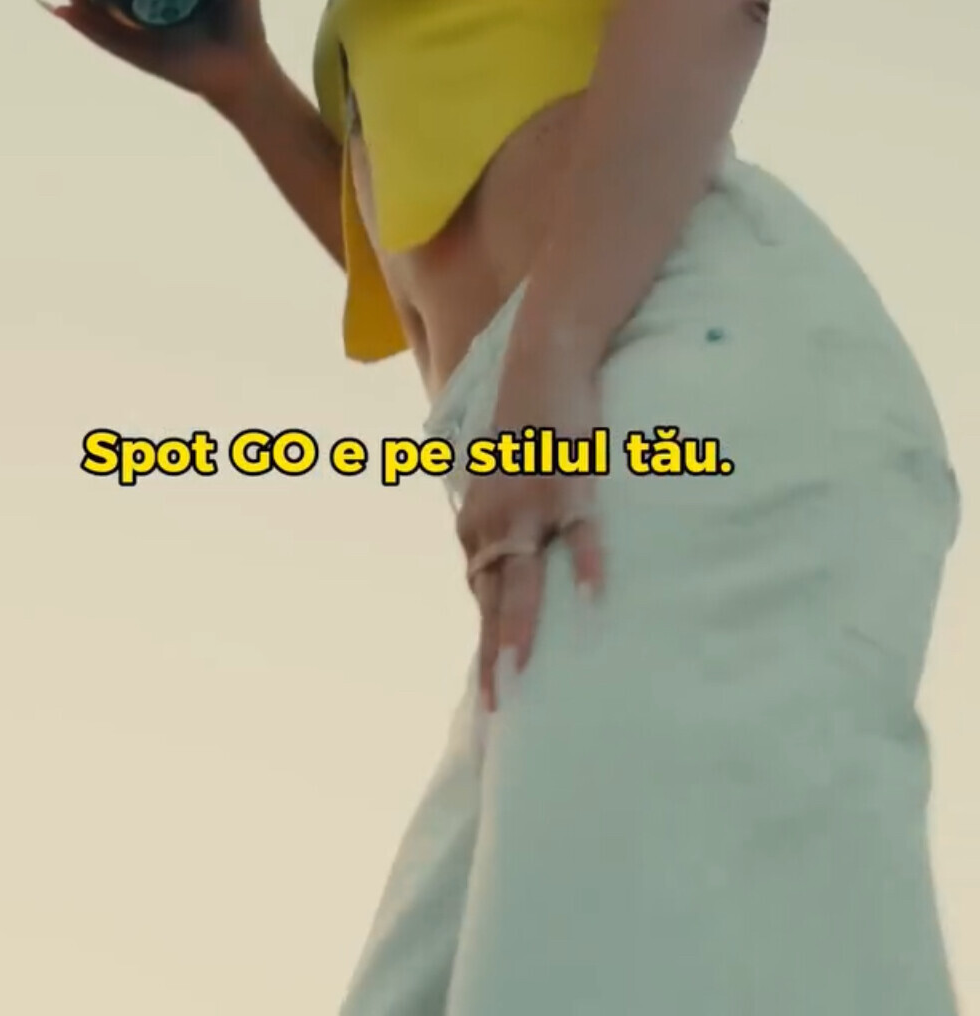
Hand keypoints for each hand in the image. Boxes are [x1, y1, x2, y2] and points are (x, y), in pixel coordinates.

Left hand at [456, 358, 603, 711]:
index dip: (486, 640)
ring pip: (524, 578)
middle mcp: (496, 519)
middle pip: (492, 598)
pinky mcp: (571, 486)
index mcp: (477, 520)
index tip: (493, 688)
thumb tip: (504, 567)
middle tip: (497, 706)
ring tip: (522, 673)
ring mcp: (532, 505)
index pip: (479, 592)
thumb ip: (502, 525)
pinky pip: (579, 535)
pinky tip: (592, 599)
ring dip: (521, 627)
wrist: (541, 363)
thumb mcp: (500, 479)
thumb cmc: (525, 426)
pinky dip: (585, 565)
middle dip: (493, 654)